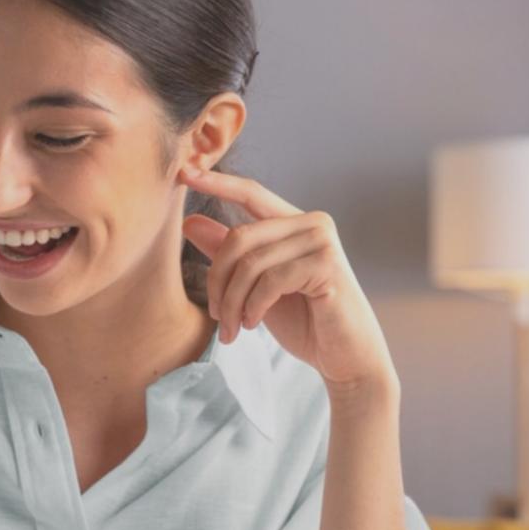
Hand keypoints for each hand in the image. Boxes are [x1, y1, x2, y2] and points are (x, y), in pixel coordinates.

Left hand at [179, 166, 394, 395]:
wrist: (345, 357)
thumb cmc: (305, 321)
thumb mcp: (256, 287)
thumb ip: (230, 254)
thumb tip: (189, 222)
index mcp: (296, 223)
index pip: (251, 193)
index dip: (216, 183)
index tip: (183, 172)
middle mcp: (313, 223)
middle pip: (240, 237)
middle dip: (218, 280)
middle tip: (215, 315)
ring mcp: (323, 242)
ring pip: (251, 263)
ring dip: (232, 302)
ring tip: (231, 328)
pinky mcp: (327, 266)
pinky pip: (270, 280)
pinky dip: (253, 306)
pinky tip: (253, 324)